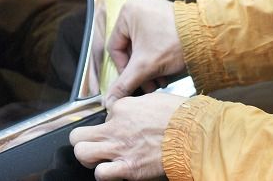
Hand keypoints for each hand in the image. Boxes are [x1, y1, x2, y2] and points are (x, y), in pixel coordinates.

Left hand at [70, 92, 187, 179]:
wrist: (194, 134)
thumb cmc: (179, 116)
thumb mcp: (152, 99)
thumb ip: (134, 105)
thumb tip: (128, 110)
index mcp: (121, 108)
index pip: (103, 114)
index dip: (109, 121)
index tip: (118, 126)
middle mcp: (115, 127)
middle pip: (78, 135)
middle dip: (82, 140)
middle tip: (92, 144)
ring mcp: (119, 148)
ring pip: (82, 153)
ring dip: (88, 157)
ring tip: (98, 158)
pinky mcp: (129, 168)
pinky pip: (101, 174)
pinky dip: (103, 174)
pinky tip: (112, 170)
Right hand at [105, 0, 184, 107]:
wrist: (209, 38)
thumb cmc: (178, 43)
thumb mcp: (145, 66)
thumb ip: (125, 83)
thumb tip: (109, 99)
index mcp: (127, 11)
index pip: (116, 47)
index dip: (124, 69)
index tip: (134, 81)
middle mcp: (138, 5)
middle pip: (130, 46)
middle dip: (140, 68)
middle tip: (149, 84)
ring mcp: (152, 7)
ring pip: (142, 44)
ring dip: (148, 64)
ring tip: (160, 79)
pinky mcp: (164, 13)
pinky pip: (153, 36)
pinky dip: (156, 53)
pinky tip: (165, 67)